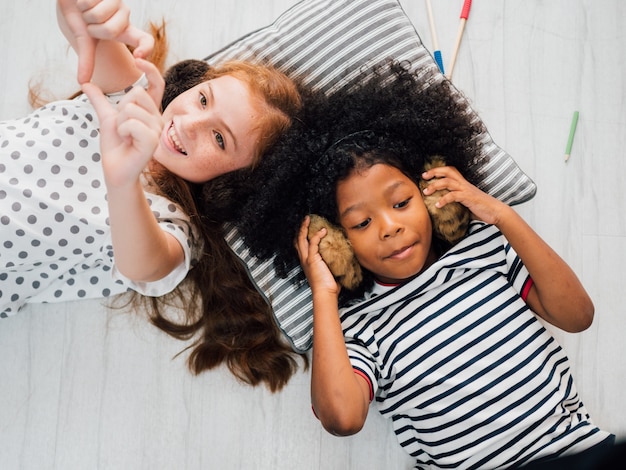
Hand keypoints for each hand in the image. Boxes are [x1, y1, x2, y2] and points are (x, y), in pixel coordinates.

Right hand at [58, 0, 153, 83]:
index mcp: (124, 30)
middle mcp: (125, 15)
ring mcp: (118, 0)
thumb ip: (86, 59)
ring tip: (85, 7)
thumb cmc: (78, 16)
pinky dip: (81, 1)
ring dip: (85, 12)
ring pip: (100, 15)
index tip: (139, 58)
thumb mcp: (84, 38)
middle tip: (88, 21)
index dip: (146, 49)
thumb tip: (82, 83)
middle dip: (92, 27)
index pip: (145, 40)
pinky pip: (92, 1)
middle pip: (111, 31)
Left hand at [81, 58, 164, 188]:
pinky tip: (128, 142)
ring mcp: (157, 130)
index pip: (157, 84)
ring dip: (120, 123)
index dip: (150, 70)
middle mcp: (157, 119)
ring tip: (125, 137)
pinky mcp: (153, 141)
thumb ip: (99, 100)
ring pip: (131, 109)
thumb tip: (85, 83)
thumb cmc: (115, 146)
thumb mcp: (106, 118)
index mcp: (150, 111)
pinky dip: (123, 131)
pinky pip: (132, 123)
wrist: (115, 170)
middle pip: (137, 93)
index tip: (138, 60)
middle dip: (120, 109)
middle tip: (122, 128)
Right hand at [296, 216, 340, 296]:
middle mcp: (304, 259)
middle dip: (301, 228)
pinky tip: (323, 230)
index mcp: (306, 261)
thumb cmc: (328, 284)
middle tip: (306, 219)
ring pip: (302, 239)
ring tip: (309, 219)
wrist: (325, 292)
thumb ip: (329, 261)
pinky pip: (313, 243)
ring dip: (305, 227)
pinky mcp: (312, 259)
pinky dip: (317, 235)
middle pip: (298, 239)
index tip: (306, 227)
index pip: (300, 245)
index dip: (301, 235)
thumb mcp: (328, 269)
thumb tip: (339, 254)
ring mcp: (307, 259)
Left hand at [421, 165, 506, 224]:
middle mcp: (464, 184)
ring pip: (448, 182)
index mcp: (463, 183)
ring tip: (426, 192)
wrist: (496, 212)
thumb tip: (444, 207)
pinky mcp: (467, 198)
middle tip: (423, 177)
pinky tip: (437, 205)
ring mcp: (466, 190)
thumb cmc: (481, 208)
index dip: (438, 170)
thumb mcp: (466, 202)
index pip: (450, 171)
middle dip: (434, 172)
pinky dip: (443, 200)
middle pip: (447, 172)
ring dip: (435, 186)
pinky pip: (453, 196)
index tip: (427, 174)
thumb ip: (456, 201)